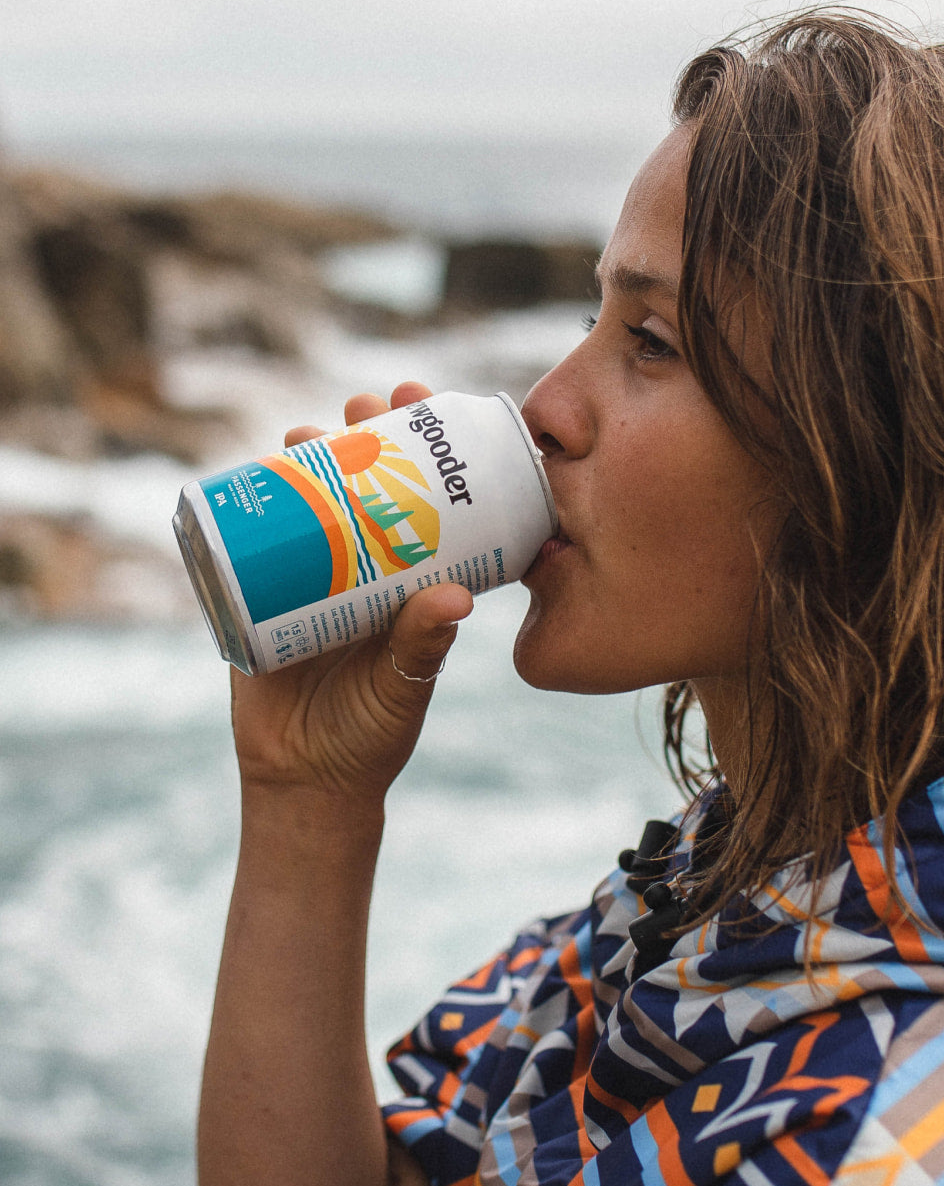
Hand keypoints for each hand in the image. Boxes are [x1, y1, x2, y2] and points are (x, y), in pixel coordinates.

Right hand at [229, 381, 472, 802]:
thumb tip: (457, 598)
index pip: (420, 496)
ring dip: (304, 455)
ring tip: (310, 432)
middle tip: (366, 405)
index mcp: (407, 577)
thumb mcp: (403, 687)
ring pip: (305, 497)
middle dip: (361, 432)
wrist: (306, 780)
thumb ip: (424, 646)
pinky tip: (250, 471)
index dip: (421, 448)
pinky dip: (245, 503)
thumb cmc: (372, 733)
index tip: (425, 405)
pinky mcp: (256, 594)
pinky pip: (247, 540)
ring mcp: (306, 573)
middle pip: (360, 480)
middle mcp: (360, 564)